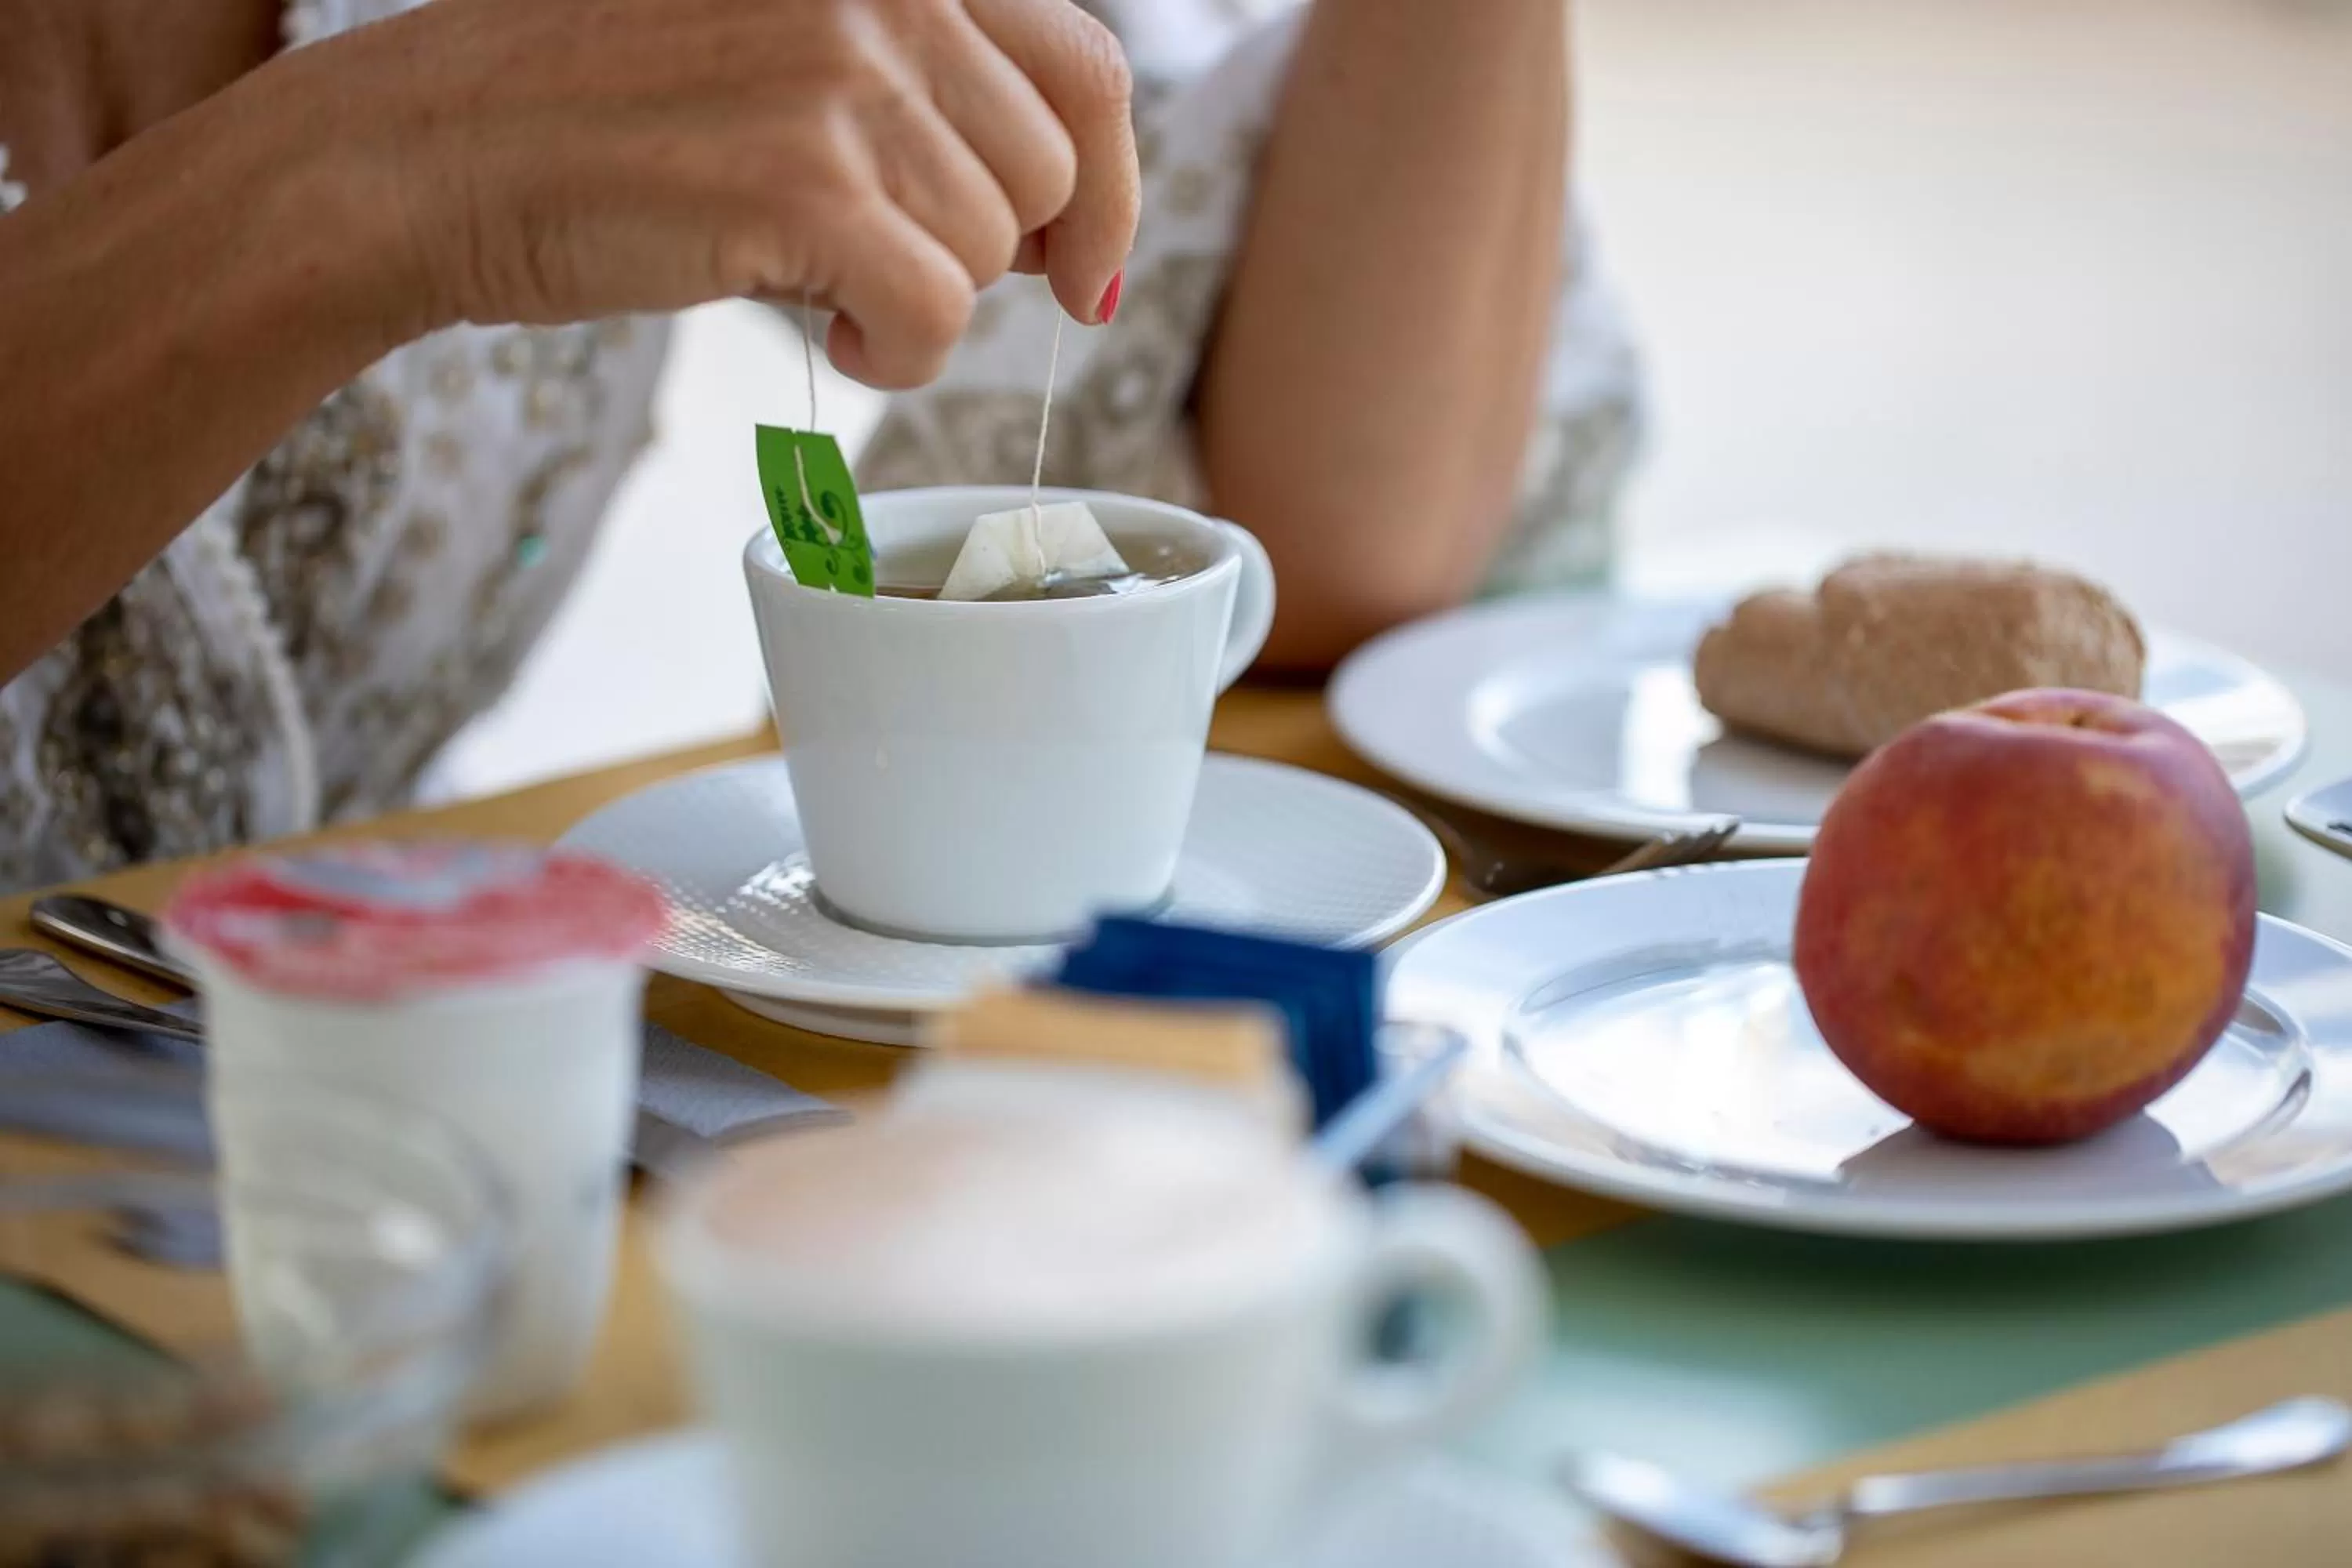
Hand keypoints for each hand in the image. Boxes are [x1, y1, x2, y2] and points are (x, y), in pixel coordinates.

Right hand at [317, 0, 1137, 385]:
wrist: (437, 149)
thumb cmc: (612, 119)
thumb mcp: (791, 55)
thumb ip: (927, 97)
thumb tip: (1072, 230)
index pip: (1088, 66)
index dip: (1111, 188)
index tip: (1084, 275)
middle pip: (1050, 174)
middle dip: (987, 254)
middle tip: (882, 273)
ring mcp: (846, 73)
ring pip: (994, 250)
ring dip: (922, 300)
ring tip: (818, 285)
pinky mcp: (803, 180)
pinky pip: (938, 315)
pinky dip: (898, 356)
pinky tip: (831, 335)